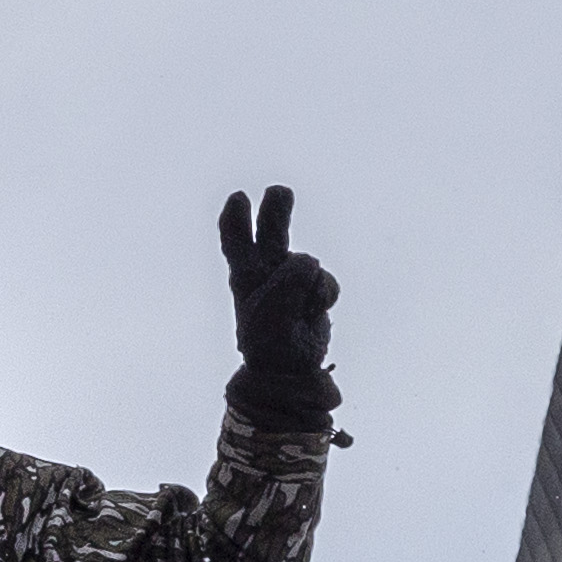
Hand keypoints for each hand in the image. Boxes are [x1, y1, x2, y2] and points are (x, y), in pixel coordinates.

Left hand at [220, 185, 339, 426]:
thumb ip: (289, 280)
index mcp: (245, 275)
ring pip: (308, 262)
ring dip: (311, 285)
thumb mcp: (271, 312)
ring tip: (302, 311)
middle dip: (276, 208)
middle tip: (279, 191)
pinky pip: (326, 281)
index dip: (235, 217)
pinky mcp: (314, 292)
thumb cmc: (270, 342)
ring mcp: (291, 281)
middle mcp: (267, 273)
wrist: (291, 371)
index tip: (238, 198)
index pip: (235, 239)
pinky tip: (315, 313)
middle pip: (271, 230)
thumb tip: (310, 262)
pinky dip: (324, 296)